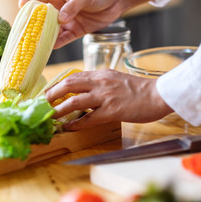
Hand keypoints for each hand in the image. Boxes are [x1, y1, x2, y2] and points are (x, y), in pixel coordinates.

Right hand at [19, 0, 153, 47]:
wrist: (116, 1)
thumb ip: (72, 7)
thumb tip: (61, 19)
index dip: (28, 1)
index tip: (20, 7)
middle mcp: (60, 10)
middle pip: (42, 18)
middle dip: (33, 25)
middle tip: (25, 34)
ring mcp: (68, 21)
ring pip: (52, 31)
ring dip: (45, 38)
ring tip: (35, 45)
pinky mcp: (76, 31)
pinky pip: (64, 38)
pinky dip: (58, 43)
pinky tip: (51, 48)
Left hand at [45, 69, 172, 130]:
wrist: (158, 94)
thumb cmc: (138, 89)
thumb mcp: (115, 79)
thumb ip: (99, 83)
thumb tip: (84, 91)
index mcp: (101, 74)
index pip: (74, 76)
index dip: (58, 84)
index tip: (47, 92)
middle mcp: (100, 82)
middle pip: (69, 85)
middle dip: (52, 94)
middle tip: (42, 103)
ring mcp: (106, 96)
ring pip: (75, 101)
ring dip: (60, 110)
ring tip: (50, 117)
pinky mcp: (113, 110)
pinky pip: (90, 118)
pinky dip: (77, 123)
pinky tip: (69, 127)